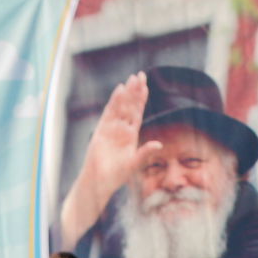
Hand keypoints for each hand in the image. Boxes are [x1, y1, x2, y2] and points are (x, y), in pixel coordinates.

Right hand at [74, 72, 163, 210]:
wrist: (98, 182)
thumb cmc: (115, 176)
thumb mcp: (134, 164)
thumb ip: (145, 152)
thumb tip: (159, 144)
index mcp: (130, 136)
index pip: (137, 113)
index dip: (141, 100)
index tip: (146, 85)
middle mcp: (121, 129)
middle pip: (129, 106)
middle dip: (135, 91)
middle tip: (140, 74)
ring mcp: (111, 129)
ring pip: (120, 107)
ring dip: (126, 93)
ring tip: (132, 78)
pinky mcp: (101, 131)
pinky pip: (109, 113)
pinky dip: (114, 101)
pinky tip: (119, 90)